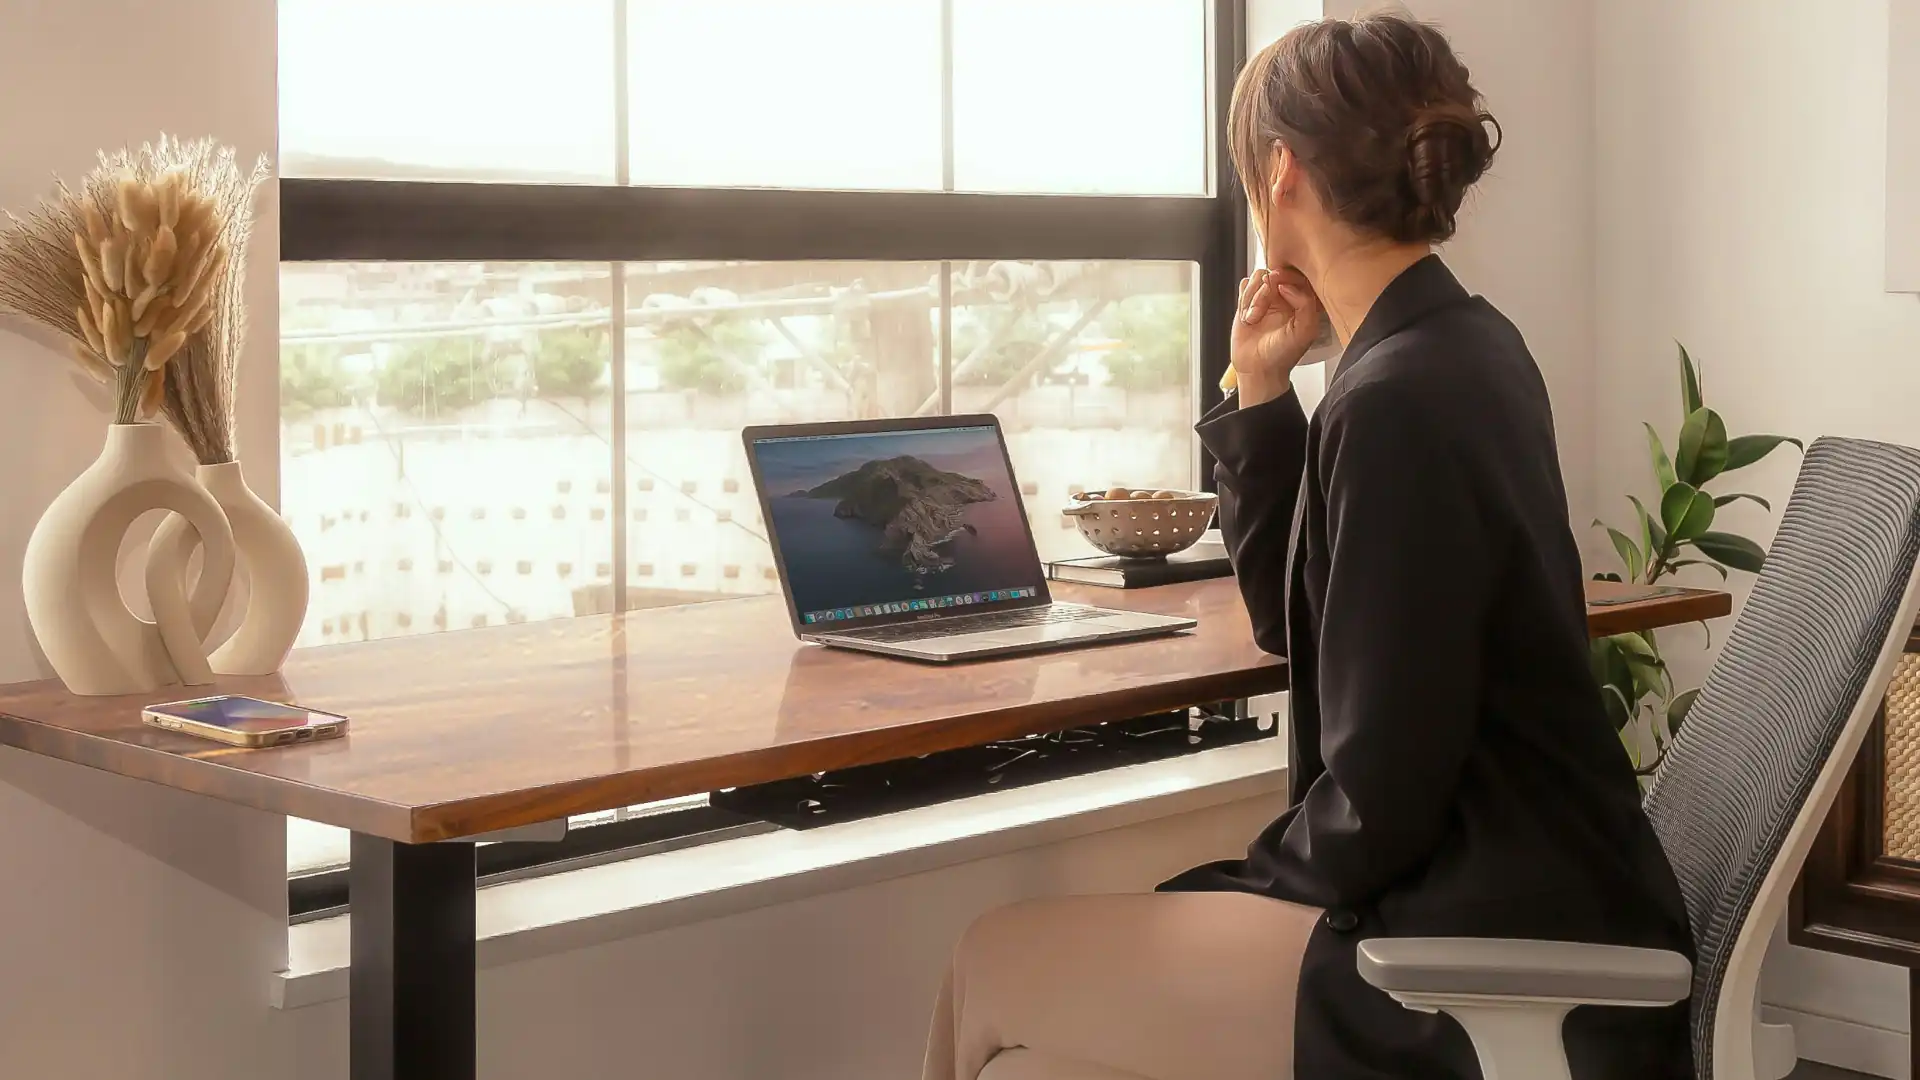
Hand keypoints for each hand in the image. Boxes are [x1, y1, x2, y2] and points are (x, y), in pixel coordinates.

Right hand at [1229, 267, 1323, 405]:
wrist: (1258, 369)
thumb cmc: (1283, 354)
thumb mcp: (1305, 332)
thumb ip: (1305, 304)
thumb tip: (1285, 285)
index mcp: (1302, 300)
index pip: (1296, 274)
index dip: (1286, 278)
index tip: (1279, 291)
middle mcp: (1284, 296)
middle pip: (1274, 271)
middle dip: (1264, 290)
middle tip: (1261, 309)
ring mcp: (1264, 297)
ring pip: (1256, 277)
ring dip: (1252, 298)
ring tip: (1254, 319)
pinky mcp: (1247, 302)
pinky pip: (1243, 286)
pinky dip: (1243, 300)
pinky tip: (1247, 318)